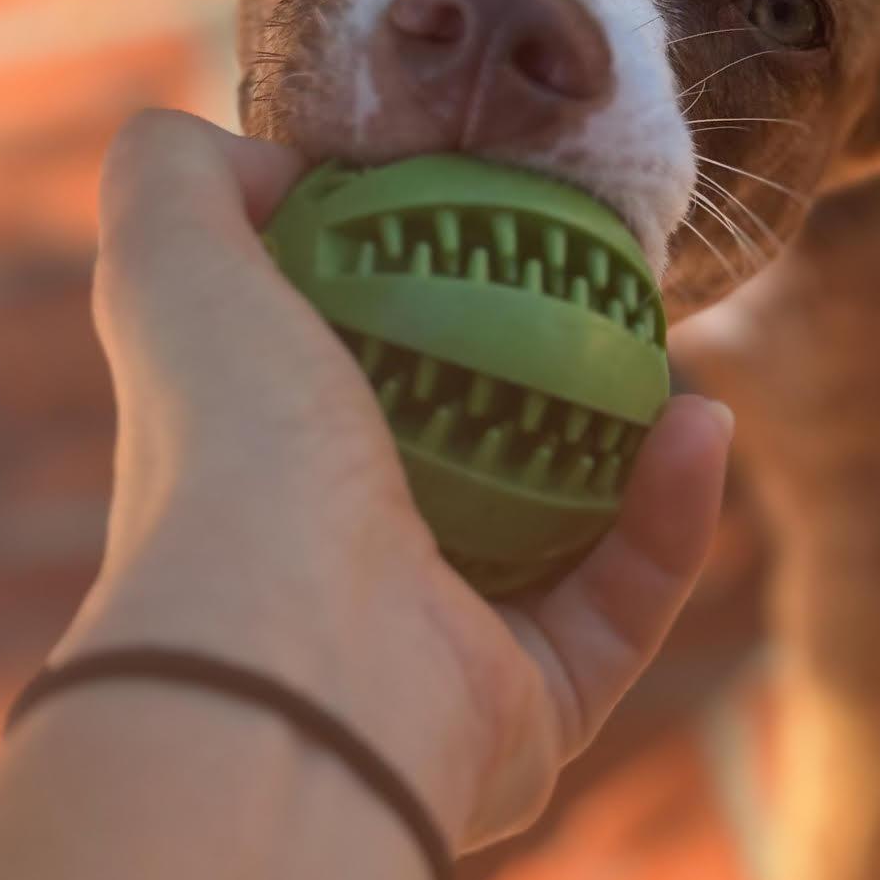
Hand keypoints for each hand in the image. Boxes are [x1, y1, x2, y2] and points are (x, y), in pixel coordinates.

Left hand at [60, 111, 731, 848]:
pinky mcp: (523, 716)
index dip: (408, 298)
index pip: (333, 383)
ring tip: (677, 363)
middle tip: (608, 300)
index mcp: (258, 479)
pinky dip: (669, 521)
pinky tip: (702, 430)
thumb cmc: (235, 456)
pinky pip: (621, 608)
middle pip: (458, 465)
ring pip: (558, 545)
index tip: (488, 227)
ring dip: (630, 450)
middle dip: (540, 381)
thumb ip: (177, 183)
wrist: (299, 669)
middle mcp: (335, 575)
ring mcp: (430, 654)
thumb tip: (265, 163)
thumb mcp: (177, 270)